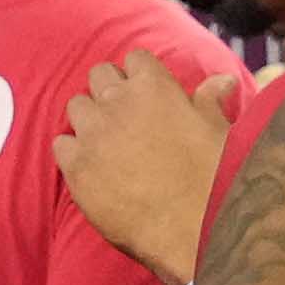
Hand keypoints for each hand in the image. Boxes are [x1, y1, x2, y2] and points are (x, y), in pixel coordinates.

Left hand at [53, 45, 225, 284]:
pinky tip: (91, 167)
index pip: (135, 59)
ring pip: (76, 106)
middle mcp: (117, 101)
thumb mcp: (218, 129)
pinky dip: (73, 152)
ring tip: (106, 142)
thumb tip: (223, 80)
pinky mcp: (76, 166)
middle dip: (109, 91)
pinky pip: (61, 144)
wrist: (193, 225)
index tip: (145, 95)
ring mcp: (93, 132)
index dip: (140, 76)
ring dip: (89, 119)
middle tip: (124, 117)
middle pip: (99, 74)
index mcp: (154, 85)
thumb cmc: (214, 175)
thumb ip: (210, 100)